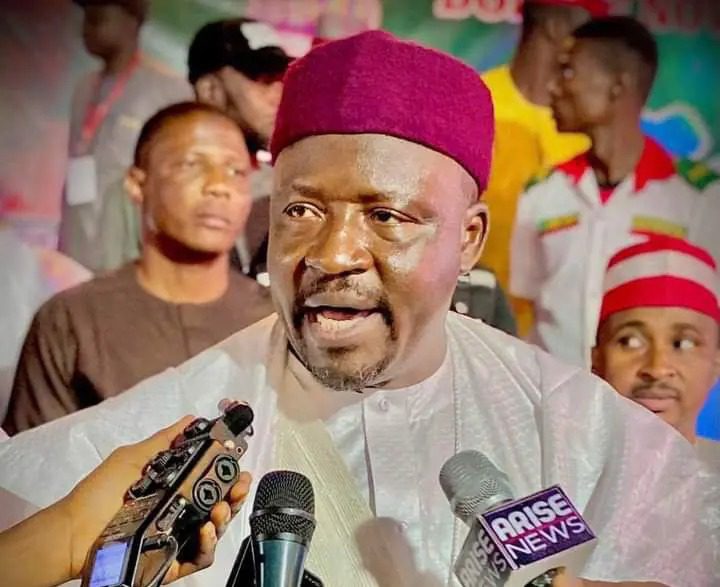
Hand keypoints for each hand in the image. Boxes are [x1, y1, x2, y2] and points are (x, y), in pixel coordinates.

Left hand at [56, 416, 250, 581]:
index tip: (239, 467)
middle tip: (238, 487)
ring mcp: (176, 537)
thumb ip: (164, 441)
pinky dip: (207, 546)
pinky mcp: (170, 560)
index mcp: (175, 488)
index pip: (212, 481)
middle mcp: (180, 513)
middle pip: (221, 505)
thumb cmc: (98, 496)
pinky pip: (199, 558)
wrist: (74, 533)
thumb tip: (189, 420)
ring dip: (224, 518)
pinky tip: (204, 530)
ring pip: (215, 531)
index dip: (230, 475)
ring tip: (219, 509)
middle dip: (235, 495)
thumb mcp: (132, 458)